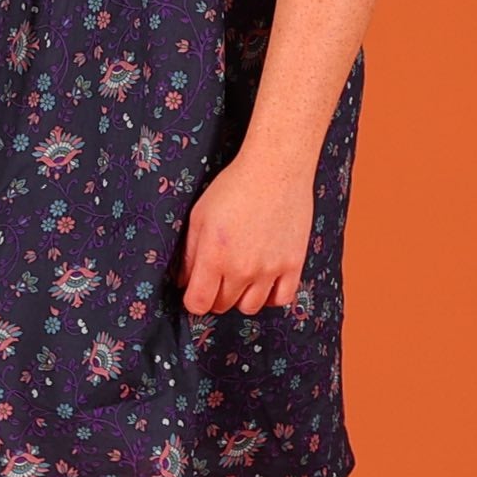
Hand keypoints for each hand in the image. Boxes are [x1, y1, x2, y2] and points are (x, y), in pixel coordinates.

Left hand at [175, 151, 313, 315]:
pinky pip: (281, 299)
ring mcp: (269, 270)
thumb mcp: (199, 215)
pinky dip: (270, 297)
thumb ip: (189, 253)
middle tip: (217, 278)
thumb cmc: (234, 186)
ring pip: (250, 307)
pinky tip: (264, 282)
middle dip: (215, 295)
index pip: (198, 303)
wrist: (275, 169)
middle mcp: (242, 269)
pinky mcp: (293, 264)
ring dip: (241, 297)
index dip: (193, 300)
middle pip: (223, 305)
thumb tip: (183, 281)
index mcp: (214, 256)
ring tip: (240, 278)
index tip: (194, 291)